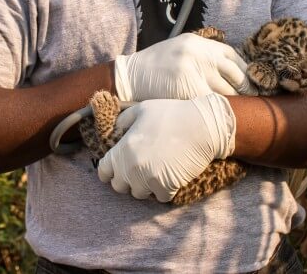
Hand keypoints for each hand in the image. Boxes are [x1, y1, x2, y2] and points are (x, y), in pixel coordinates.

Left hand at [97, 93, 235, 201]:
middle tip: (139, 167)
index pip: (103, 171)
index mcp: (123, 149)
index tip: (118, 167)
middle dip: (127, 178)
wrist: (203, 126)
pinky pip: (158, 197)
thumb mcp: (142, 109)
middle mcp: (132, 167)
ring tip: (155, 171)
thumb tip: (115, 131)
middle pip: (119, 186)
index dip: (109, 169)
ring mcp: (149, 179)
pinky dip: (163, 190)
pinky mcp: (166, 187)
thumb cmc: (172, 114)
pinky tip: (169, 175)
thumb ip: (123, 121)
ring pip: (138, 193)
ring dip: (144, 185)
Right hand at [114, 33, 248, 101]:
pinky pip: (212, 103)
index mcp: (199, 43)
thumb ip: (203, 54)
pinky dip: (219, 111)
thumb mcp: (180, 49)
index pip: (232, 55)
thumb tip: (230, 69)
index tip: (251, 82)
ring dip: (235, 103)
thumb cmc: (156, 66)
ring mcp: (194, 72)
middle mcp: (200, 54)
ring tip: (240, 112)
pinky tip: (223, 118)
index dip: (244, 70)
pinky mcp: (188, 90)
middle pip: (235, 73)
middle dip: (246, 89)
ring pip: (227, 91)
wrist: (131, 78)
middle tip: (253, 100)